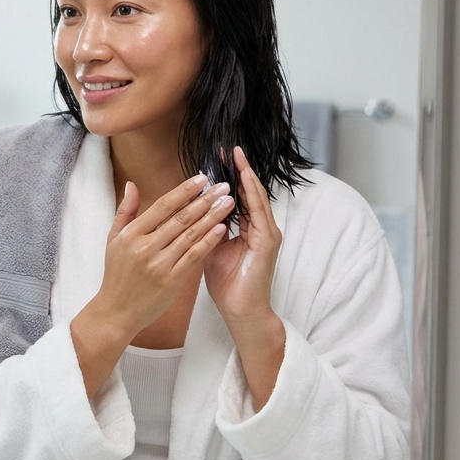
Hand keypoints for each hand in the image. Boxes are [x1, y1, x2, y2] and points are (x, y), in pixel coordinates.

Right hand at [95, 174, 235, 337]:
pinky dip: (208, 241)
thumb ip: (125, 211)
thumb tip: (132, 185)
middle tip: (223, 186)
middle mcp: (145, 247)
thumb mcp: (113, 240)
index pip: (162, 206)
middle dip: (205, 200)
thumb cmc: (116, 274)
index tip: (201, 179)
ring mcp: (159, 264)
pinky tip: (221, 228)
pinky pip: (194, 256)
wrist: (117, 311)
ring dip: (212, 217)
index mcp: (132, 234)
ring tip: (228, 203)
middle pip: (180, 218)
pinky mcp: (171, 280)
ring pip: (190, 235)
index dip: (184, 191)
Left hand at [203, 147, 282, 327]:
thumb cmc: (227, 283)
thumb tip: (190, 211)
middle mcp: (258, 227)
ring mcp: (266, 234)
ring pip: (256, 198)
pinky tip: (245, 180)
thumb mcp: (210, 249)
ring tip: (237, 155)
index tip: (215, 158)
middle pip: (247, 192)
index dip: (227, 177)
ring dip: (246, 176)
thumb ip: (205, 229)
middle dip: (238, 170)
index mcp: (245, 228)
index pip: (235, 196)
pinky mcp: (268, 242)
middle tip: (227, 147)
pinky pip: (259, 213)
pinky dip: (252, 195)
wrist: (241, 311)